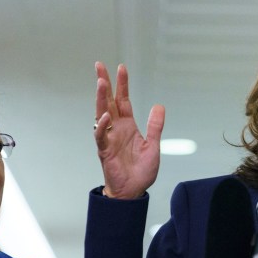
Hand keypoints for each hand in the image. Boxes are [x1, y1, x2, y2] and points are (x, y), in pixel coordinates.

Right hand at [94, 62, 164, 198]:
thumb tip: (159, 106)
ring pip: (101, 113)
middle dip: (105, 83)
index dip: (122, 84)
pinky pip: (101, 136)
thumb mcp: (153, 146)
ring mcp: (109, 138)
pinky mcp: (105, 150)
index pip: (123, 100)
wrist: (133, 191)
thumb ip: (155, 126)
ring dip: (101, 98)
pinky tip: (105, 116)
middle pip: (108, 101)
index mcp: (128, 126)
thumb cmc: (141, 171)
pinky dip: (102, 126)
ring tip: (101, 82)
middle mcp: (116, 129)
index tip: (120, 67)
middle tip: (99, 65)